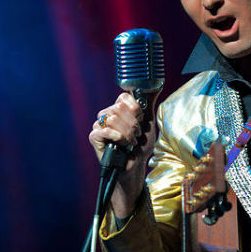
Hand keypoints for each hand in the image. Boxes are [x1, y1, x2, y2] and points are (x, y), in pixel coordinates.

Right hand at [89, 92, 157, 217]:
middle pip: (119, 109)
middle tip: (135, 136)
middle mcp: (107, 114)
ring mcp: (99, 125)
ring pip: (112, 119)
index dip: (135, 110)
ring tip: (131, 142)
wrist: (135, 166)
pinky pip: (103, 131)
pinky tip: (122, 143)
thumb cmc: (140, 146)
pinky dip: (117, 137)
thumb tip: (155, 85)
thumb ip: (148, 103)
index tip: (140, 121)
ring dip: (127, 134)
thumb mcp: (148, 123)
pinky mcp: (94, 137)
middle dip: (133, 125)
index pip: (123, 98)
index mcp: (118, 108)